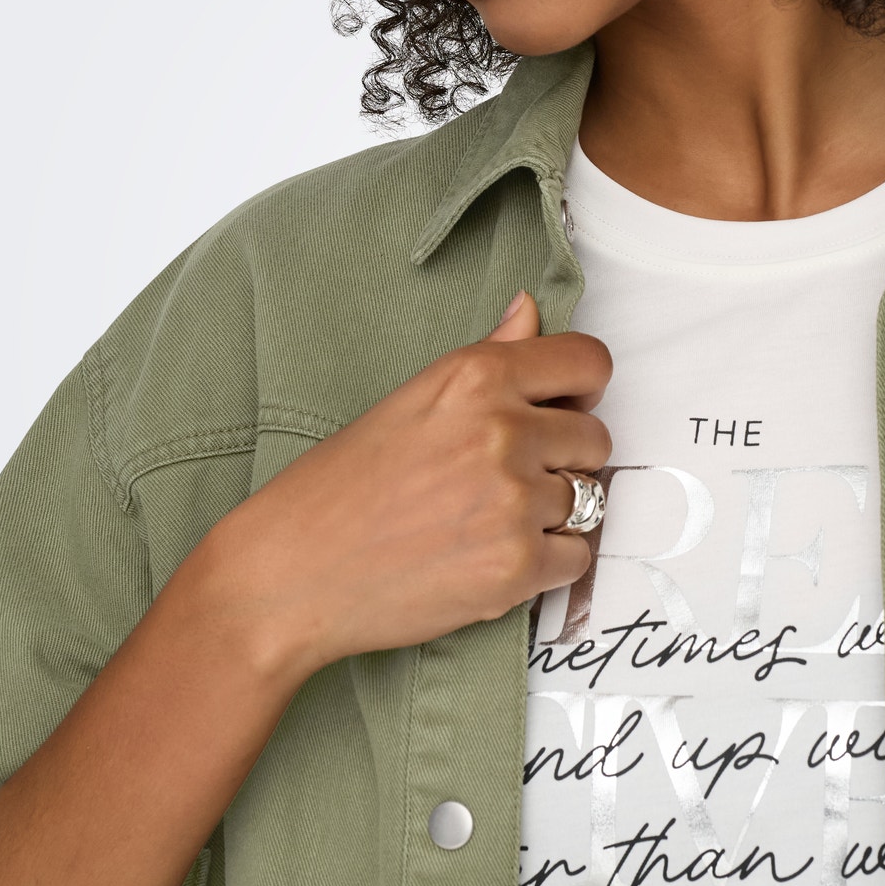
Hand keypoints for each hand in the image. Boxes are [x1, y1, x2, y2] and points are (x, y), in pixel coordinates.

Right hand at [177, 290, 611, 681]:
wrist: (289, 574)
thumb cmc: (334, 490)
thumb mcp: (411, 400)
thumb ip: (489, 356)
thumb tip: (529, 311)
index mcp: (475, 377)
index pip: (590, 362)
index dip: (581, 390)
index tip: (564, 409)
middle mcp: (502, 431)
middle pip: (595, 438)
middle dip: (564, 459)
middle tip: (508, 478)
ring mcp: (513, 501)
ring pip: (589, 500)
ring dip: (553, 514)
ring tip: (490, 520)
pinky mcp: (516, 566)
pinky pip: (577, 558)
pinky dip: (548, 563)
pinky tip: (495, 556)